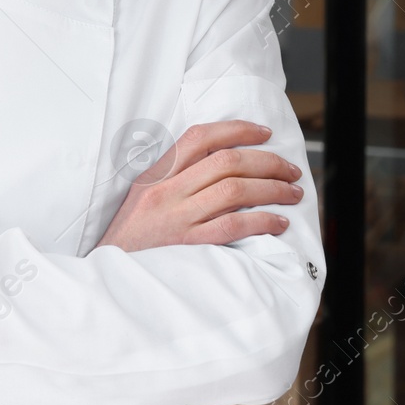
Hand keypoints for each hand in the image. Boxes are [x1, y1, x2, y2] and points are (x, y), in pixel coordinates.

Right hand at [95, 120, 303, 252]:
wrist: (112, 275)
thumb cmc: (132, 237)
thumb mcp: (143, 196)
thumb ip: (174, 177)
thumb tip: (220, 161)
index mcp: (156, 175)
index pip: (199, 137)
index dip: (236, 129)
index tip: (264, 133)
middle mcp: (167, 192)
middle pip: (226, 161)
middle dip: (267, 161)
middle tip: (290, 169)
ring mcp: (177, 218)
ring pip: (234, 190)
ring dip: (272, 188)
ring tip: (292, 192)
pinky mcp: (189, 246)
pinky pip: (233, 227)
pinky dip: (262, 221)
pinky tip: (278, 222)